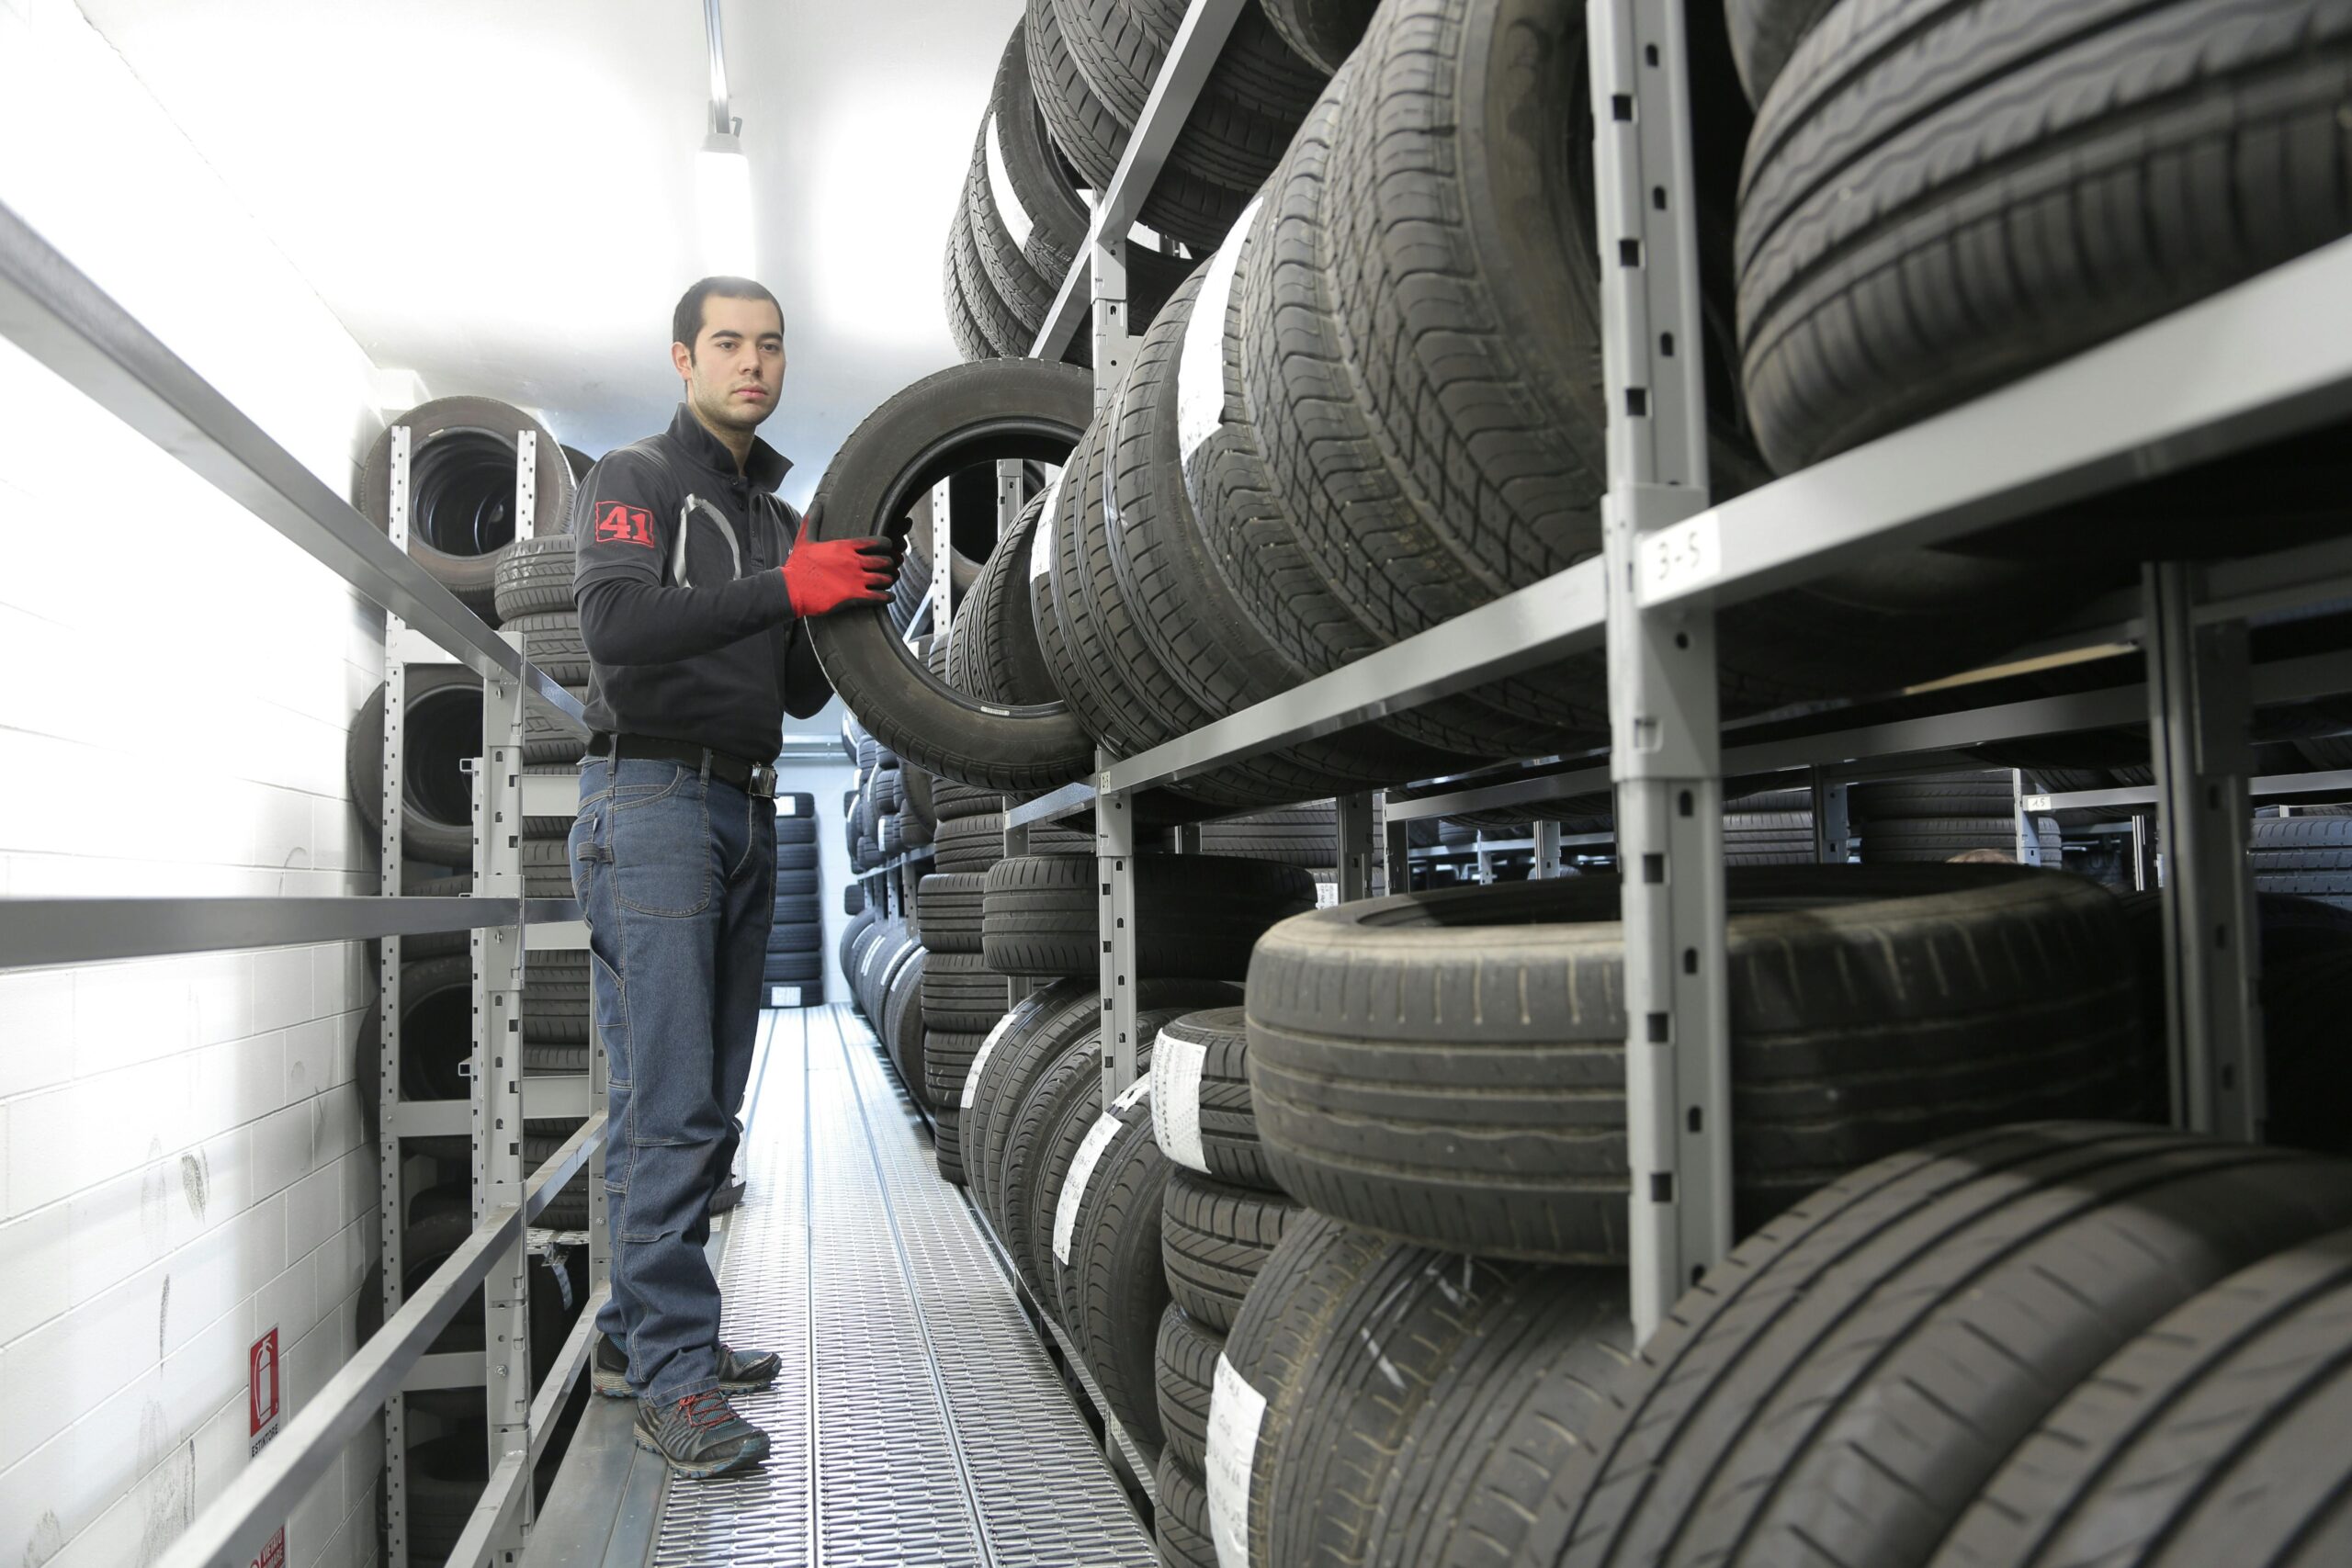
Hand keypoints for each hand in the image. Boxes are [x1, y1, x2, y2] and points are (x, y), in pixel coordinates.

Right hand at [781, 504, 902, 617]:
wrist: (791, 590)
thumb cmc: (798, 565)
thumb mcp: (805, 539)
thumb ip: (814, 520)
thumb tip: (817, 502)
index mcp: (845, 546)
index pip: (877, 542)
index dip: (887, 545)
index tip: (888, 548)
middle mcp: (853, 561)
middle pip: (885, 560)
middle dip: (890, 563)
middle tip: (890, 566)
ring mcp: (855, 579)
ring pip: (885, 578)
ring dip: (889, 580)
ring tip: (888, 580)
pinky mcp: (854, 597)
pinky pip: (880, 596)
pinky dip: (888, 596)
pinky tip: (889, 596)